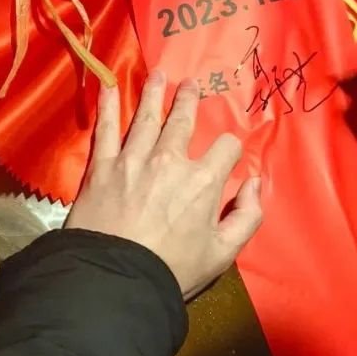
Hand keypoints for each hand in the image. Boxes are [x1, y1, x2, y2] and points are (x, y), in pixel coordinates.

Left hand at [66, 72, 263, 299]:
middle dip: (189, 100)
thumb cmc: (172, 270)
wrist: (116, 279)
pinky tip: (109, 87)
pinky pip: (106, 129)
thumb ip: (246, 217)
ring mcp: (134, 160)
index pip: (226, 148)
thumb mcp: (223, 254)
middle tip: (190, 84)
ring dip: (154, 93)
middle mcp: (170, 161)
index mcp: (203, 182)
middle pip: (182, 121)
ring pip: (146, 117)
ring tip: (159, 76)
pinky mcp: (103, 166)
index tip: (226, 152)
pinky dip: (108, 107)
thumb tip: (253, 184)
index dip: (230, 148)